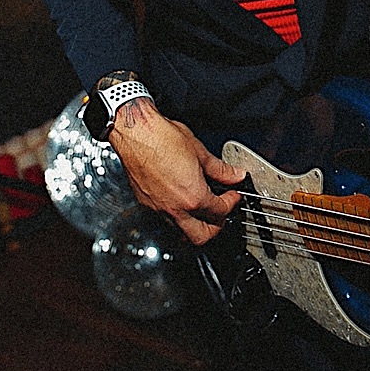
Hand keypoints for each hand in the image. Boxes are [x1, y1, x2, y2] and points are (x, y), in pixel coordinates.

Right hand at [109, 98, 244, 244]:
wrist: (135, 134)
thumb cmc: (162, 138)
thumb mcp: (200, 152)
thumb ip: (220, 170)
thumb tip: (234, 175)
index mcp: (193, 197)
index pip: (220, 212)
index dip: (231, 203)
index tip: (232, 196)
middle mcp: (176, 209)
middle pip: (202, 237)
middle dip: (216, 226)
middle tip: (221, 211)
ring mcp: (159, 209)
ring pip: (182, 232)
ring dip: (195, 224)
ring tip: (202, 207)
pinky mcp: (146, 204)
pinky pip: (166, 220)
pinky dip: (178, 216)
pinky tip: (181, 199)